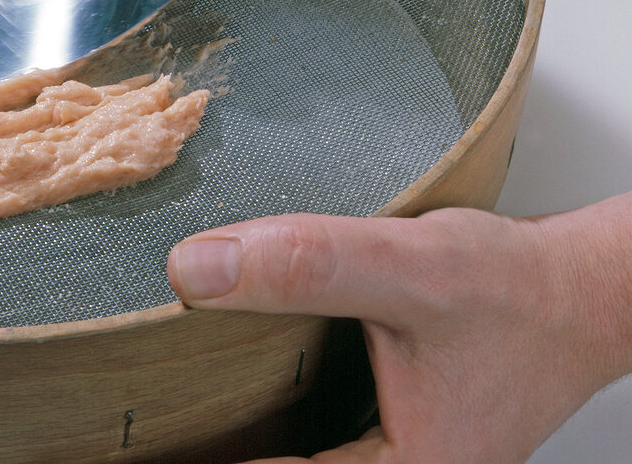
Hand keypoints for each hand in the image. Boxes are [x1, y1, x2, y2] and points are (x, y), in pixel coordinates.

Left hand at [167, 204, 631, 462]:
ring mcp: (396, 456)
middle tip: (139, 417)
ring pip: (296, 454)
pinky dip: (275, 405)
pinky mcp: (391, 424)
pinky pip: (317, 430)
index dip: (195, 463)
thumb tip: (195, 268)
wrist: (579, 284)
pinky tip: (241, 364)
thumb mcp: (410, 268)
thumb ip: (308, 265)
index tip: (131, 439)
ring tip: (171, 395)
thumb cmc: (517, 290)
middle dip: (215, 448)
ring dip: (243, 429)